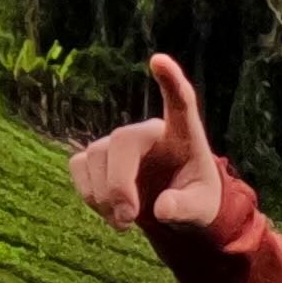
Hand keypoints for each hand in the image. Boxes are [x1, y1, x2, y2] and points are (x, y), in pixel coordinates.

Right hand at [71, 52, 225, 233]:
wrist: (175, 208)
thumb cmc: (195, 200)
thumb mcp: (201, 210)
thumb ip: (186, 208)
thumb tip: (162, 208)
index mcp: (184, 136)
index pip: (180, 102)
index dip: (170, 81)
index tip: (159, 60)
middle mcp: (149, 132)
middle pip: (122, 141)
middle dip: (118, 184)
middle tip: (129, 219)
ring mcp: (120, 142)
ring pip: (96, 156)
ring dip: (103, 196)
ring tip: (126, 222)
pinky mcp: (98, 156)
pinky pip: (79, 167)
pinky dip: (89, 194)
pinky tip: (109, 212)